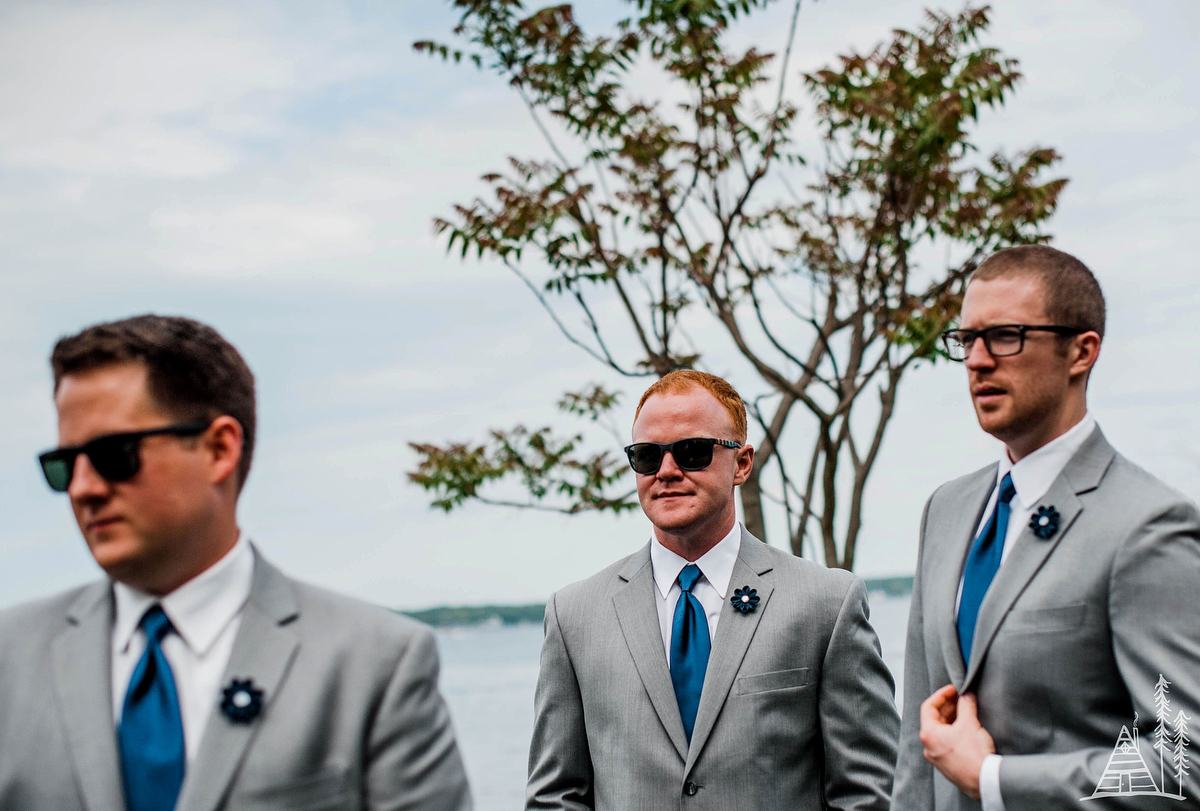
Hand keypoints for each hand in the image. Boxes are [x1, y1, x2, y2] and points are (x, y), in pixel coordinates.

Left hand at [919, 684, 995, 800]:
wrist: (984, 781)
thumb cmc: (973, 753)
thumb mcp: (969, 723)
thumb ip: (966, 705)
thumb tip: (966, 695)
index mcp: (928, 734)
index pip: (928, 707)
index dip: (941, 695)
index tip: (953, 689)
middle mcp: (928, 746)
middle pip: (934, 719)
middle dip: (948, 706)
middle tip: (961, 697)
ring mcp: (936, 757)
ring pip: (941, 731)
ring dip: (951, 718)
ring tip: (965, 710)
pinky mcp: (947, 764)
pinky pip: (946, 742)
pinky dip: (953, 731)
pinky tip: (966, 727)